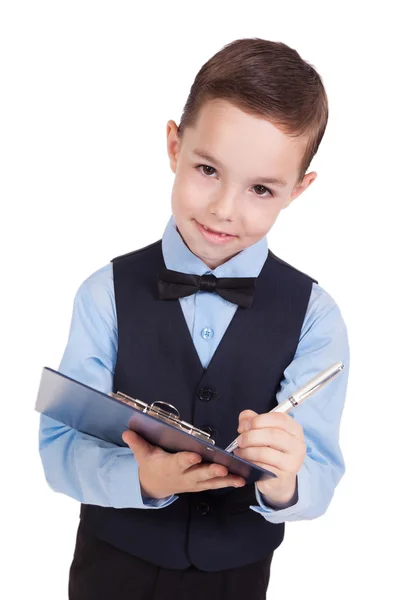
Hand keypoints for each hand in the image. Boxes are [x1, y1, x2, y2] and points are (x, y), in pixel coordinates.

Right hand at [122, 430, 245, 499]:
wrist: (154, 485)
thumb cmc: (151, 464)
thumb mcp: (142, 454)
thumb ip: (136, 443)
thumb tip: (127, 431)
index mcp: (169, 466)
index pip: (178, 462)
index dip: (186, 460)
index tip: (195, 456)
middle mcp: (183, 476)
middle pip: (198, 474)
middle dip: (210, 471)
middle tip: (222, 468)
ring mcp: (193, 482)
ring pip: (210, 482)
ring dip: (225, 480)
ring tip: (239, 478)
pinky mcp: (201, 485)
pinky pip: (216, 485)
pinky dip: (228, 482)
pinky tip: (242, 479)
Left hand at [234, 409, 305, 507]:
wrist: (280, 479)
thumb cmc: (272, 451)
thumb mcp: (264, 432)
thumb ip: (253, 420)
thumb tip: (244, 421)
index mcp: (295, 430)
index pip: (279, 418)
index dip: (259, 420)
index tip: (245, 425)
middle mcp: (297, 445)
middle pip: (272, 434)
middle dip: (250, 436)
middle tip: (239, 440)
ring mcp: (292, 462)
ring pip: (265, 452)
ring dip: (247, 451)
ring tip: (239, 451)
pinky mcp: (283, 476)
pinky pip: (262, 467)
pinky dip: (250, 463)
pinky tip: (245, 461)